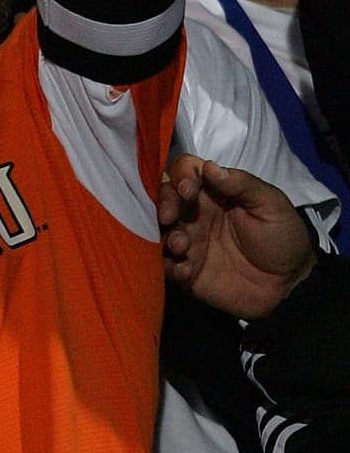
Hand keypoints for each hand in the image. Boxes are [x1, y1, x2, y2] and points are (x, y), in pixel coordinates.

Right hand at [160, 155, 316, 319]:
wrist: (292, 285)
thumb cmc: (283, 236)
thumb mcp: (270, 204)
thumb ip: (242, 184)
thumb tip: (209, 167)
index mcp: (214, 192)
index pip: (186, 172)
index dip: (181, 175)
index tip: (188, 189)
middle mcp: (196, 213)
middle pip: (166, 197)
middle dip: (164, 204)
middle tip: (170, 216)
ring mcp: (190, 242)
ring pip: (161, 230)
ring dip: (165, 235)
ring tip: (182, 246)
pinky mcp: (189, 271)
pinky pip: (168, 266)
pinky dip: (170, 267)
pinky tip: (186, 271)